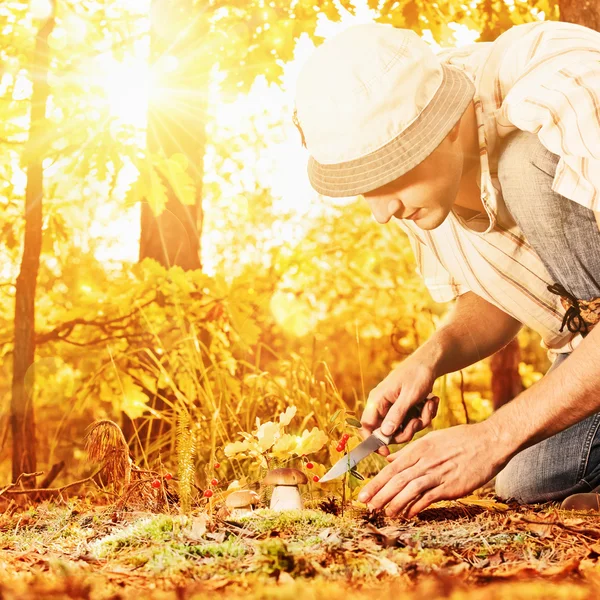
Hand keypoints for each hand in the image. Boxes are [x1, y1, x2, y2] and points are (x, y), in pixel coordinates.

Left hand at [357, 421, 506, 516]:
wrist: (489, 441)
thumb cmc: (461, 439)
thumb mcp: (432, 439)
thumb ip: (410, 451)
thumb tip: (390, 459)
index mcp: (419, 447)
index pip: (391, 467)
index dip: (376, 481)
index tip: (363, 493)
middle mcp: (425, 460)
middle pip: (396, 479)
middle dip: (379, 494)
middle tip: (366, 506)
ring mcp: (438, 473)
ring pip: (409, 489)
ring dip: (394, 502)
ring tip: (383, 512)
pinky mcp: (451, 486)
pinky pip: (429, 498)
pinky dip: (416, 507)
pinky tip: (407, 514)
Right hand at [360, 355, 437, 454]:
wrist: (431, 361)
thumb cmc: (417, 375)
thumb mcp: (409, 396)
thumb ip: (396, 415)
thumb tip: (384, 434)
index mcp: (377, 400)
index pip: (366, 425)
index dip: (373, 441)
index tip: (385, 451)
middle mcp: (383, 405)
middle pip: (388, 432)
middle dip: (407, 430)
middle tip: (419, 420)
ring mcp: (394, 407)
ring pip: (404, 428)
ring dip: (420, 420)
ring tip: (429, 404)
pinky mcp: (405, 407)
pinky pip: (412, 421)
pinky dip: (424, 414)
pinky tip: (431, 401)